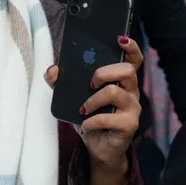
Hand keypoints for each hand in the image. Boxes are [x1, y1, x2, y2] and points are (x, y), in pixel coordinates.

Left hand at [45, 36, 142, 184]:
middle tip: (90, 83)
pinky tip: (85, 125)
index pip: (133, 59)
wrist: (96, 146)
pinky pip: (110, 118)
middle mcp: (130, 91)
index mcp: (119, 81)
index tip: (120, 39)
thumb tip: (53, 70)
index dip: (130, 47)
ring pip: (115, 92)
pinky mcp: (129, 126)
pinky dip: (92, 121)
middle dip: (104, 72)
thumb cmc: (88, 116)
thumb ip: (60, 81)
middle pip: (127, 70)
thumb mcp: (70, 96)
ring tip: (82, 109)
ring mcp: (132, 109)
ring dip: (92, 100)